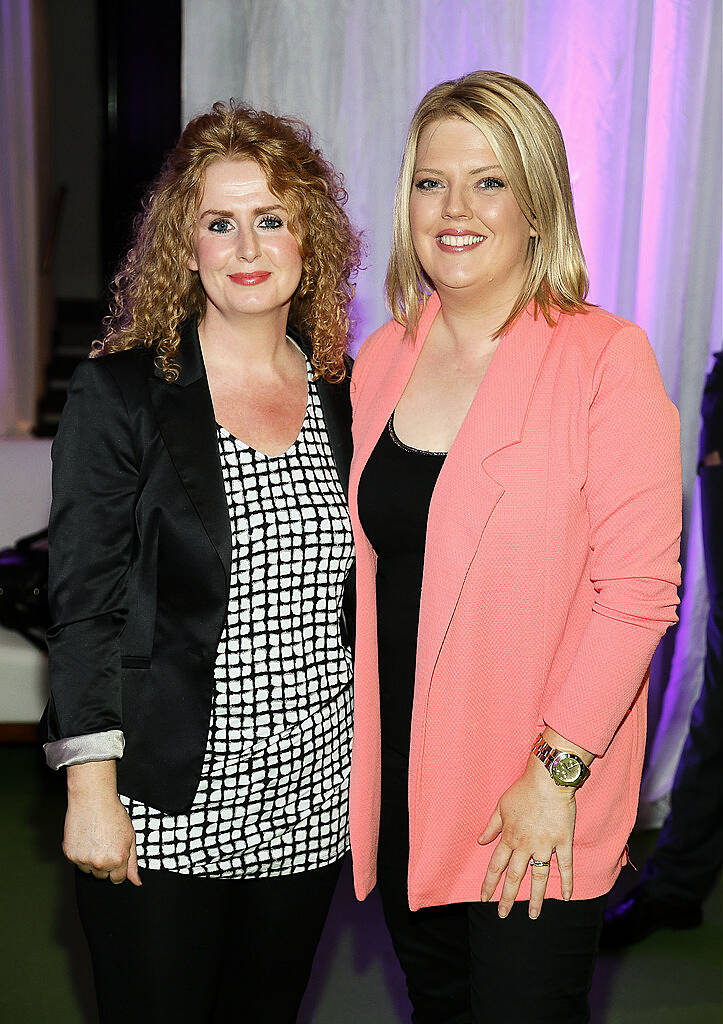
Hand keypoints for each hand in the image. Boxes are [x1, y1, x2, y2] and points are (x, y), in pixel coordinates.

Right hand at [63, 761, 140, 885]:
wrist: (92, 799)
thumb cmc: (113, 814)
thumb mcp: (130, 837)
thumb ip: (133, 862)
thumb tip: (136, 881)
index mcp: (118, 859)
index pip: (118, 879)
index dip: (118, 868)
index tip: (116, 857)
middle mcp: (101, 862)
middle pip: (102, 876)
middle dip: (105, 864)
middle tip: (105, 844)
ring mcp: (84, 860)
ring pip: (88, 870)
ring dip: (91, 861)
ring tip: (95, 840)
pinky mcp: (70, 855)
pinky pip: (76, 862)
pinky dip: (80, 854)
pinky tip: (86, 839)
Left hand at [477, 754, 575, 918]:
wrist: (548, 780)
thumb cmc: (523, 790)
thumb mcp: (501, 806)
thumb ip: (491, 826)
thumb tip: (480, 841)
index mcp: (510, 837)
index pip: (496, 865)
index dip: (489, 883)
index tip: (484, 898)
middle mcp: (525, 845)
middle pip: (515, 876)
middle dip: (508, 897)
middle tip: (503, 914)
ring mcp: (545, 845)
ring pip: (538, 877)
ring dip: (536, 898)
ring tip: (533, 915)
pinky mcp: (563, 841)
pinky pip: (565, 866)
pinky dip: (566, 882)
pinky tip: (566, 897)